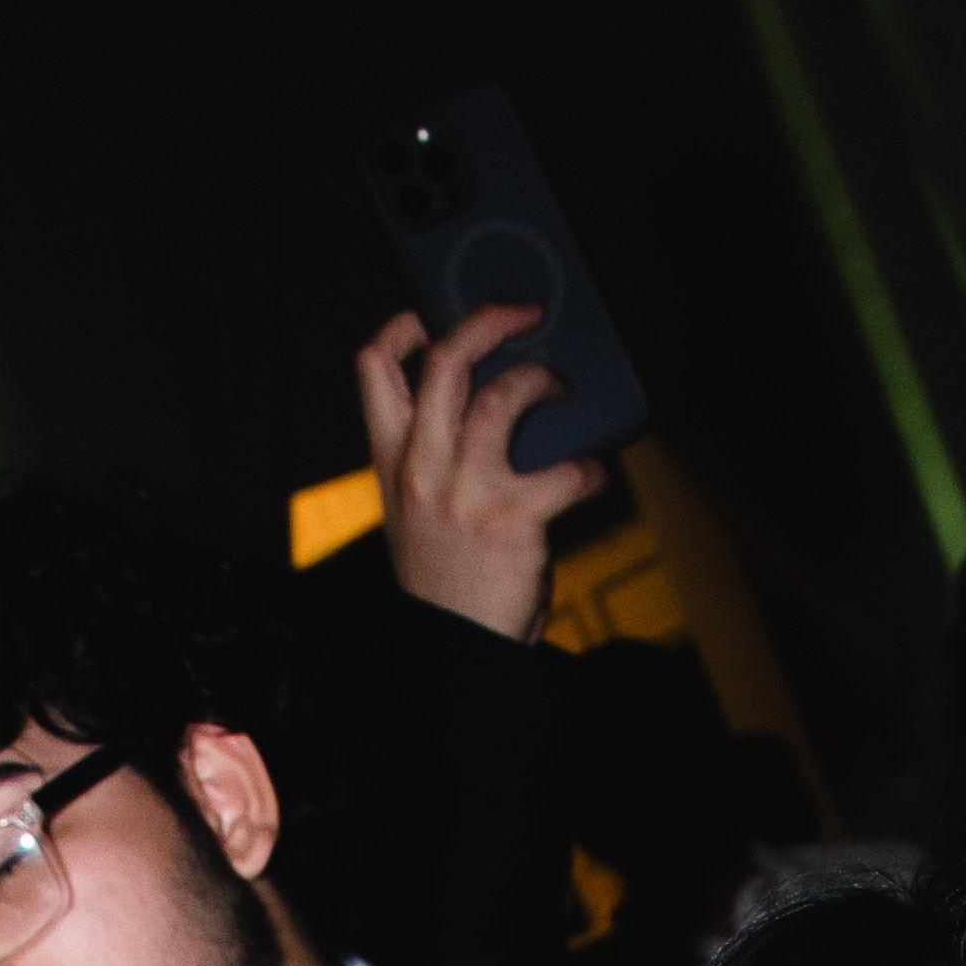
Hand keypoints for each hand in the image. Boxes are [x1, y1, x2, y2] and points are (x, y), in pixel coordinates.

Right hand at [355, 301, 607, 641]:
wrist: (456, 650)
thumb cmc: (443, 578)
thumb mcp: (411, 510)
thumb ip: (427, 455)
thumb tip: (475, 400)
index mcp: (392, 461)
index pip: (374, 369)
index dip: (402, 328)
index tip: (431, 317)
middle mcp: (423, 468)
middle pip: (447, 362)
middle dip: (488, 322)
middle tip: (524, 315)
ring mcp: (466, 492)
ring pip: (503, 397)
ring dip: (542, 381)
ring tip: (560, 388)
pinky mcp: (513, 519)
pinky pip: (563, 470)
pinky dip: (587, 468)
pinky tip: (591, 475)